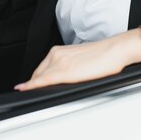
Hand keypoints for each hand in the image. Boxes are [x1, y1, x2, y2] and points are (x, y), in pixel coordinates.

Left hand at [14, 36, 133, 90]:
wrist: (114, 50)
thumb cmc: (104, 55)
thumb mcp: (80, 59)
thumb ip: (68, 66)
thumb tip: (65, 77)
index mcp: (60, 50)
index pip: (42, 67)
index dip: (35, 78)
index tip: (29, 84)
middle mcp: (57, 54)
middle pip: (38, 73)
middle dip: (33, 83)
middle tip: (29, 91)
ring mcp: (59, 62)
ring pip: (39, 77)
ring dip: (33, 85)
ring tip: (27, 91)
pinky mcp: (64, 71)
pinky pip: (43, 80)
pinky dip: (32, 85)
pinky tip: (26, 88)